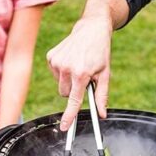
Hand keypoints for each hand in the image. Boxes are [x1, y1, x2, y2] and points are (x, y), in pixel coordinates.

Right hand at [45, 14, 113, 129]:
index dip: (69, 116)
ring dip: (68, 80)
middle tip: (84, 77)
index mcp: (81, 74)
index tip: (64, 127)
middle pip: (65, 94)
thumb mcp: (105, 74)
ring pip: (60, 84)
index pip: (73, 100)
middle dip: (73, 90)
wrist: (91, 29)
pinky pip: (54, 74)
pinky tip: (70, 59)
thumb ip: (102, 96)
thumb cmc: (100, 52)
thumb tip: (101, 114)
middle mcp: (66, 68)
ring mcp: (56, 62)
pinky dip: (62, 71)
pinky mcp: (51, 56)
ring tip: (78, 65)